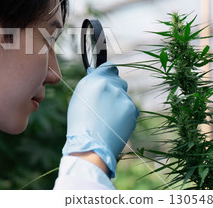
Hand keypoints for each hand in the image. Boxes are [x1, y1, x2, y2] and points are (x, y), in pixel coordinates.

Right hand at [62, 62, 138, 177]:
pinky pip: (129, 108)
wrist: (91, 145)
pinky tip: (113, 123)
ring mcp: (125, 98)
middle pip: (118, 81)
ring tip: (106, 117)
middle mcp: (113, 86)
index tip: (106, 77)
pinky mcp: (133, 111)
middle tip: (103, 103)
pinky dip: (123, 113)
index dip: (108, 72)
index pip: (109, 67)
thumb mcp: (79, 97)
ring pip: (123, 96)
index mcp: (97, 81)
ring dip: (117, 102)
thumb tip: (95, 71)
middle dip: (113, 89)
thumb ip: (90, 81)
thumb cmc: (80, 122)